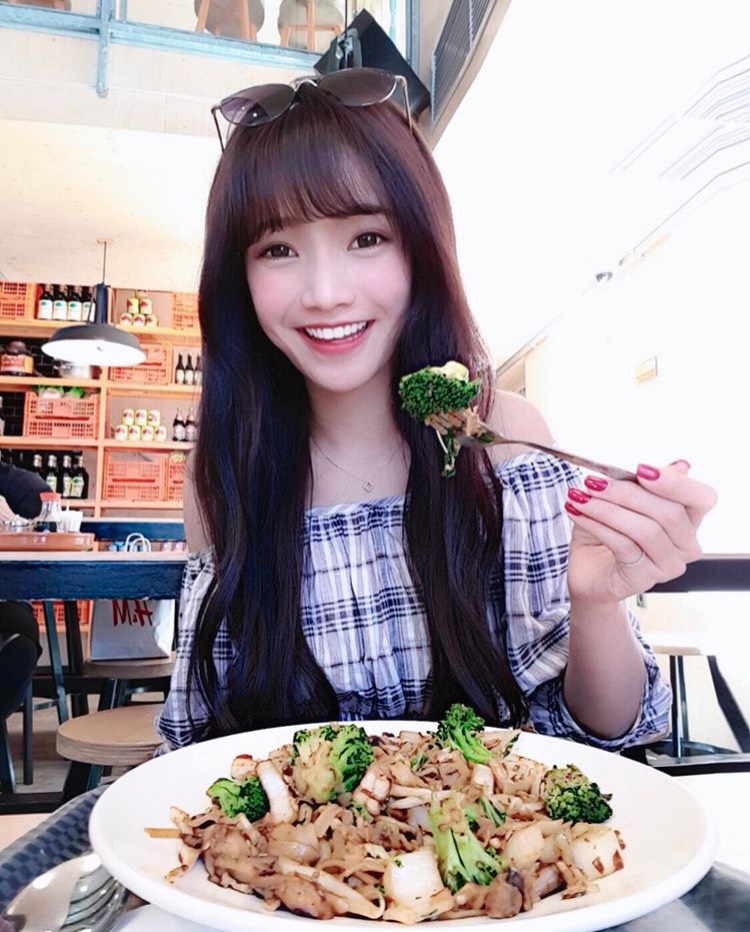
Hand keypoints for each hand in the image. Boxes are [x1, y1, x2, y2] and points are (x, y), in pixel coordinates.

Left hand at [564, 460, 717, 605]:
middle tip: (593, 482)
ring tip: (580, 497)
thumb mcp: (621, 500)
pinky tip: (578, 513)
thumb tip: (676, 465)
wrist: (587, 571)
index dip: (675, 483)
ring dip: (606, 509)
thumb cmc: (606, 534)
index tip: (641, 470)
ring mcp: (667, 565)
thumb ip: (644, 483)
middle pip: (668, 513)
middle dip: (626, 492)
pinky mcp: (643, 578)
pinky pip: (623, 545)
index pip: (702, 498)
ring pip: (645, 530)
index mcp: (688, 520)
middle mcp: (685, 545)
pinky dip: (596, 525)